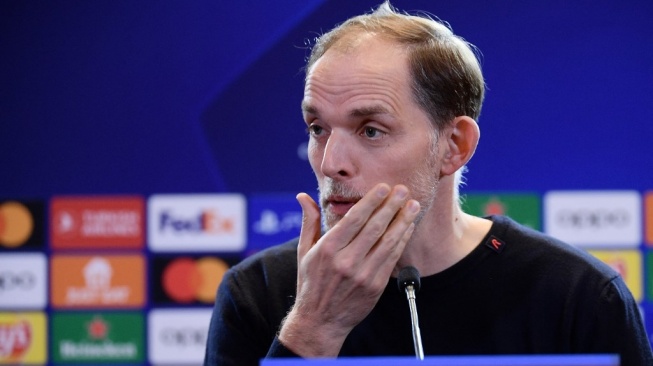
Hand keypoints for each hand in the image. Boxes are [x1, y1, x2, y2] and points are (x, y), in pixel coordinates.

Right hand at [278, 183, 419, 356]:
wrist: (320, 321)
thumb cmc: (311, 283)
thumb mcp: (305, 251)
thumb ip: (309, 222)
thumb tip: (303, 196)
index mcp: (328, 249)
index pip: (354, 219)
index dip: (371, 201)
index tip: (383, 188)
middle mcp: (346, 261)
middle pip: (374, 228)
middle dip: (391, 206)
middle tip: (403, 190)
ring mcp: (363, 275)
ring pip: (387, 242)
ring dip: (402, 221)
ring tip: (412, 205)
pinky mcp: (375, 286)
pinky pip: (392, 259)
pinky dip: (401, 241)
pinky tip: (407, 228)